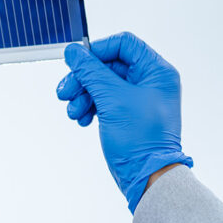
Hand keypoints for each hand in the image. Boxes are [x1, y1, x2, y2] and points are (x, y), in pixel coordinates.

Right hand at [56, 32, 192, 211]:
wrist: (146, 178)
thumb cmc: (141, 140)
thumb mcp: (112, 99)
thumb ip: (91, 71)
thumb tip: (73, 51)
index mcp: (156, 71)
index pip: (124, 44)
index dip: (98, 50)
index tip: (77, 63)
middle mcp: (150, 81)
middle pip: (108, 65)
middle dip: (84, 79)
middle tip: (65, 92)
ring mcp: (138, 98)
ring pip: (102, 84)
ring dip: (83, 95)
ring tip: (73, 111)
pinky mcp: (127, 114)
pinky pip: (103, 100)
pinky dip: (89, 107)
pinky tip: (81, 119)